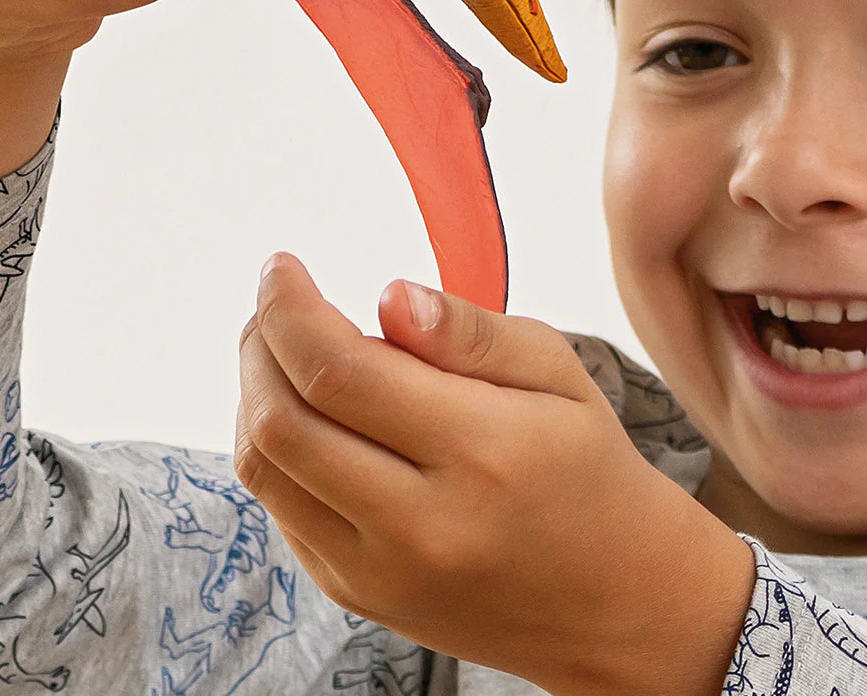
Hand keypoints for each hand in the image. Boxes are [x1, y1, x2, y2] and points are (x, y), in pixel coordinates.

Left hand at [235, 254, 754, 695]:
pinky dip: (276, 445)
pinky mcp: (358, 595)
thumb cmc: (586, 466)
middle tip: (277, 301)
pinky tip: (312, 412)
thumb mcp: (557, 372)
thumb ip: (469, 332)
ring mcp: (381, 572)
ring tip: (284, 348)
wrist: (612, 601)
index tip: (280, 265)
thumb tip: (388, 296)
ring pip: (266, 468)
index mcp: (481, 452)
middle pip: (283, 421)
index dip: (289, 307)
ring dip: (254, 392)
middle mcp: (421, 524)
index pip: (341, 370)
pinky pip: (282, 508)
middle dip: (258, 342)